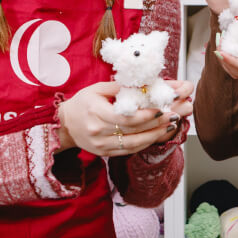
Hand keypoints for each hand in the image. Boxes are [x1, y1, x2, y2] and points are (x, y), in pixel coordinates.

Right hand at [57, 80, 192, 155]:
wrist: (63, 125)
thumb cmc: (81, 103)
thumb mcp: (96, 89)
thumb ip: (119, 87)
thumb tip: (143, 84)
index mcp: (96, 113)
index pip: (126, 118)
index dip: (146, 115)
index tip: (162, 108)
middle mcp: (98, 132)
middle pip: (133, 131)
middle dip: (156, 124)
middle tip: (174, 116)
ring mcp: (101, 146)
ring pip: (133, 144)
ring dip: (154, 136)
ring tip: (170, 127)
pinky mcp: (104, 153)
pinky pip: (128, 151)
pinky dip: (144, 144)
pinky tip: (156, 136)